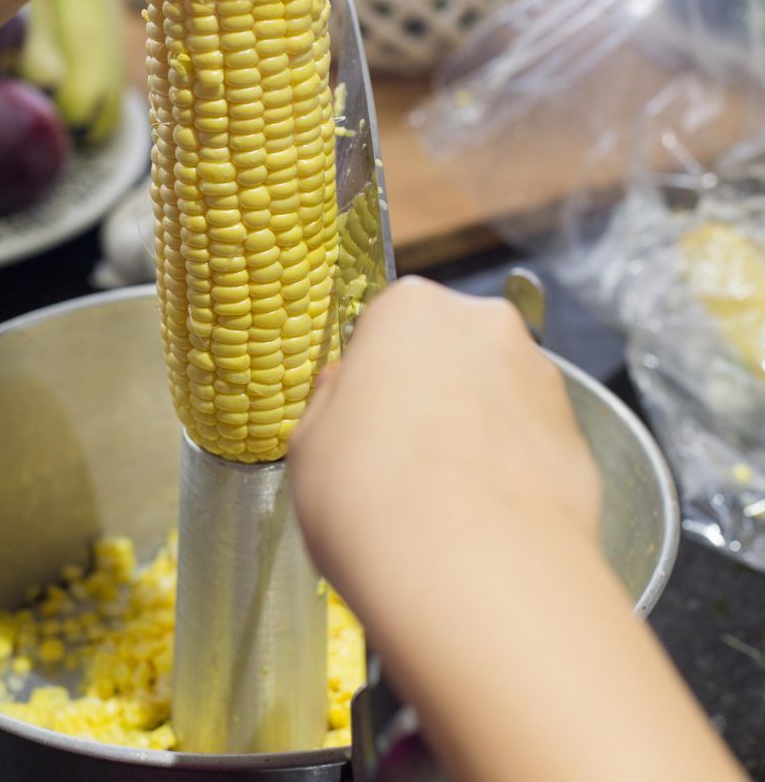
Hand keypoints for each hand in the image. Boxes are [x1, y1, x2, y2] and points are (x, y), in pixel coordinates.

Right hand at [290, 276, 601, 605]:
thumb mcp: (308, 447)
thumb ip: (329, 404)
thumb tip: (344, 392)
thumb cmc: (372, 501)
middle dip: (426, 397)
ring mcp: (542, 381)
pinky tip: (481, 521)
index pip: (384, 327)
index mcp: (410, 309)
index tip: (359, 422)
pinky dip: (508, 472)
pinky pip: (529, 445)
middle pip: (447, 354)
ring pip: (492, 398)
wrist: (476, 578)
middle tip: (395, 464)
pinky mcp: (580, 439)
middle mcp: (485, 326)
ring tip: (440, 504)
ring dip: (470, 433)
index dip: (370, 380)